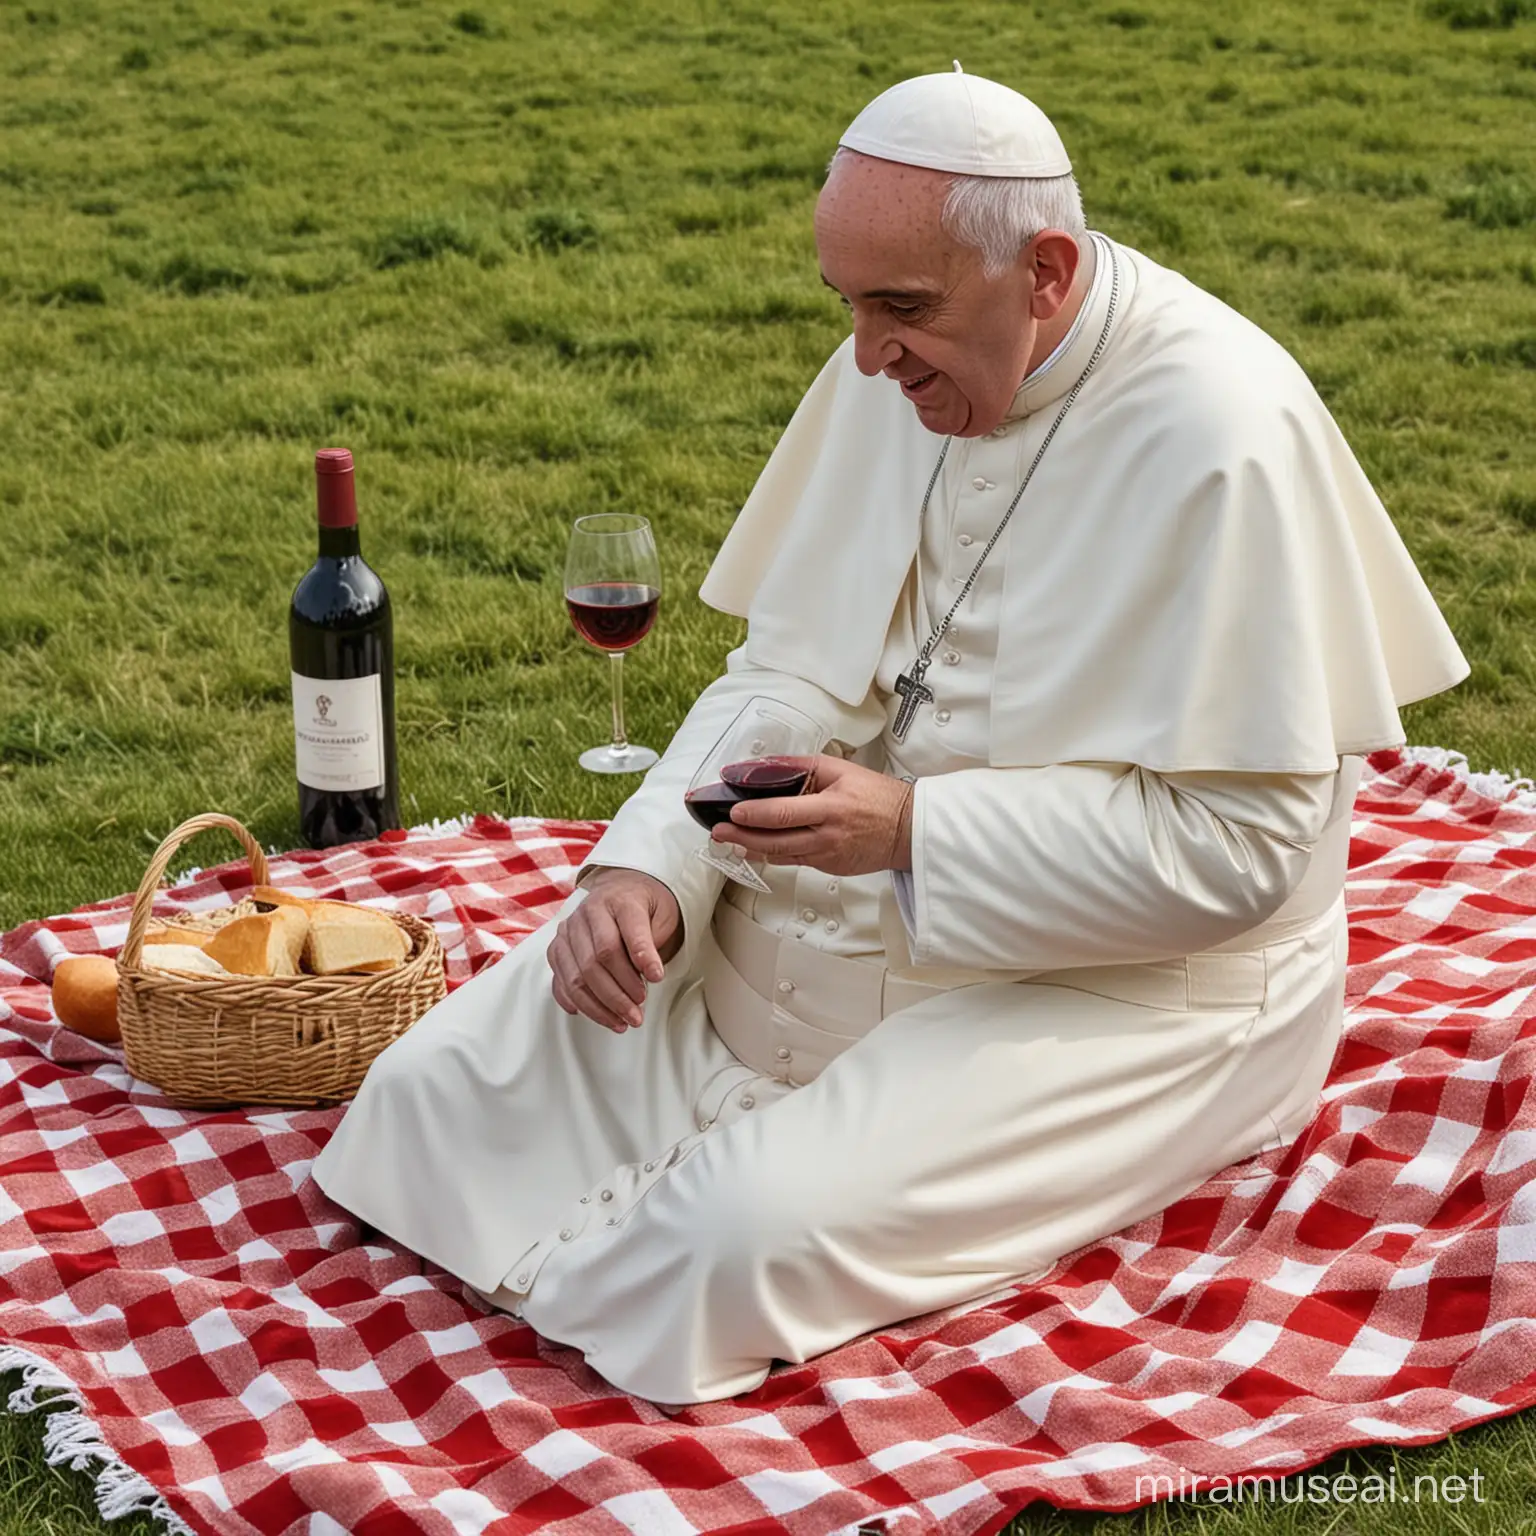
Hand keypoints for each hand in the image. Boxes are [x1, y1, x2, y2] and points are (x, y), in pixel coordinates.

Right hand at [547, 868, 681, 1033]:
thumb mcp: (661, 914)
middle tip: (638, 1013)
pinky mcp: (558, 949)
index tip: (658, 978)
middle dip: (619, 993)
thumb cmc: (645, 906)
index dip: (643, 957)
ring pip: (577, 976)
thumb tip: (649, 974)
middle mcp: (588, 913)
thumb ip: (654, 940)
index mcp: (618, 900)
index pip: (627, 932)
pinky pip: (560, 981)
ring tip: (622, 1022)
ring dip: (600, 1006)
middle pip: (598, 959)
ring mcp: (568, 931)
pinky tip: (596, 1014)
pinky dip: (577, 1002)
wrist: (622, 890)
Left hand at [713, 756, 914, 877]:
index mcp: (832, 808)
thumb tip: (767, 766)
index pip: (785, 813)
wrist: (906, 830)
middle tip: (718, 831)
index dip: (756, 814)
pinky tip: (755, 849)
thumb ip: (802, 766)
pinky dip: (772, 854)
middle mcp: (828, 836)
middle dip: (742, 837)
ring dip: (751, 848)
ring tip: (729, 841)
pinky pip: (794, 860)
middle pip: (776, 840)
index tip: (734, 812)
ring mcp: (827, 856)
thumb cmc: (877, 797)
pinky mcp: (828, 867)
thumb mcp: (841, 770)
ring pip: (781, 855)